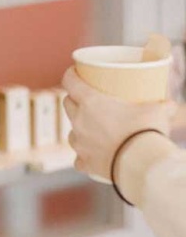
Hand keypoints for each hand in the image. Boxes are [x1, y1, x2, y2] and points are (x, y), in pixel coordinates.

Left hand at [62, 67, 176, 180]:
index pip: (69, 81)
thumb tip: (169, 104)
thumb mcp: (157, 111)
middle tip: (87, 99)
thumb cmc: (146, 131)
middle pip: (67, 104)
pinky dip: (84, 156)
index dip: (71, 74)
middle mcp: (79, 120)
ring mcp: (80, 143)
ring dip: (79, 127)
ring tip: (93, 128)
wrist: (140, 165)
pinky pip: (79, 158)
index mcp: (91, 102)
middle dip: (74, 99)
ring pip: (71, 131)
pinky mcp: (84, 162)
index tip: (75, 72)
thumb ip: (161, 105)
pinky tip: (93, 155)